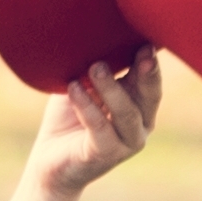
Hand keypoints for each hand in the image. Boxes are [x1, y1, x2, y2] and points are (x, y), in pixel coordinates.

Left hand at [27, 52, 164, 196]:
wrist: (50, 161)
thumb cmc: (69, 118)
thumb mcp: (87, 87)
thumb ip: (102, 69)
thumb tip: (107, 38)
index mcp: (140, 107)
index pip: (151, 83)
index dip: (151, 64)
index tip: (146, 43)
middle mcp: (140, 126)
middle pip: (149, 98)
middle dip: (146, 74)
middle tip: (140, 52)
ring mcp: (126, 144)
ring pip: (126, 114)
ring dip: (111, 88)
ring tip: (95, 67)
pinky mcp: (105, 155)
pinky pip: (99, 129)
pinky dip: (87, 107)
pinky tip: (73, 88)